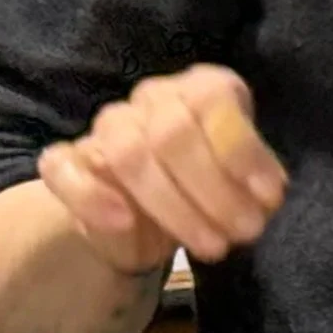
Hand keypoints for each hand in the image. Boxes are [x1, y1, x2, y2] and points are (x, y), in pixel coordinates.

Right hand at [38, 65, 286, 274]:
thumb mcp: (238, 176)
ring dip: (173, 206)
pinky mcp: (70, 159)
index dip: (242, 150)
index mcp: (200, 87)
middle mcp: (153, 97)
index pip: (213, 101)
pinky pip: (64, 168)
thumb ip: (251, 181)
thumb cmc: (206, 184)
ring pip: (129, 153)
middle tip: (244, 231)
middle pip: (173, 133)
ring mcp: (108, 125)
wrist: (145, 209)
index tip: (269, 197)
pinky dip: (91, 195)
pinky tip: (124, 221)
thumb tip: (268, 197)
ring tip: (211, 244)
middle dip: (214, 189)